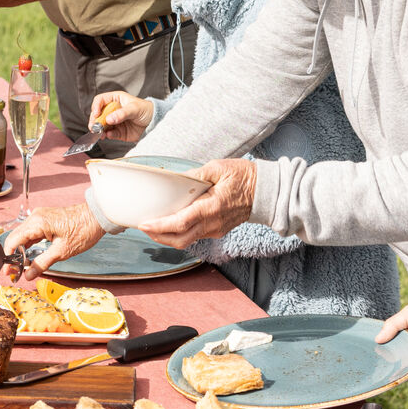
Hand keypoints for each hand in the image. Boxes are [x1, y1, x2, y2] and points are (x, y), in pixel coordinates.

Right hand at [3, 203, 105, 280]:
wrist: (98, 216)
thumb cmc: (83, 230)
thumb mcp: (62, 251)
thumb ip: (42, 263)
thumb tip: (28, 275)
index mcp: (37, 223)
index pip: (14, 240)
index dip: (8, 257)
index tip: (8, 271)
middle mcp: (35, 217)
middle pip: (16, 237)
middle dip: (13, 255)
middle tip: (13, 272)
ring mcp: (40, 217)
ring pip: (23, 235)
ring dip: (20, 250)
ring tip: (20, 266)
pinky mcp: (46, 219)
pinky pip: (32, 232)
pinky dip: (28, 244)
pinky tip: (29, 256)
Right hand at [88, 92, 154, 143]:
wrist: (156, 123)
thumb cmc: (147, 110)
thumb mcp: (135, 109)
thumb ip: (122, 113)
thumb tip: (109, 119)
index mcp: (116, 99)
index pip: (100, 100)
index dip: (96, 106)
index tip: (96, 114)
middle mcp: (113, 110)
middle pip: (98, 114)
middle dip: (95, 121)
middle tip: (94, 127)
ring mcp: (115, 122)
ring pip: (102, 126)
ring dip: (99, 130)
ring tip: (100, 133)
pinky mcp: (118, 132)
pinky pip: (109, 134)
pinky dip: (107, 135)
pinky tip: (109, 135)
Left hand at [137, 159, 255, 248]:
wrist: (266, 192)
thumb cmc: (244, 177)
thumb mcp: (219, 168)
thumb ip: (197, 175)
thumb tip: (178, 180)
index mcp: (212, 207)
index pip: (181, 223)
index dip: (160, 226)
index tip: (144, 224)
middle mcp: (212, 223)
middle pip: (180, 239)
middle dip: (158, 236)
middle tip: (142, 227)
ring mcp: (215, 229)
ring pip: (186, 241)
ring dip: (167, 237)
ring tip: (152, 226)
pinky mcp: (217, 230)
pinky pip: (194, 236)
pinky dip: (179, 234)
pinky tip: (170, 225)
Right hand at [377, 301, 407, 377]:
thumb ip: (393, 324)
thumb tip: (377, 339)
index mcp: (402, 335)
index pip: (385, 343)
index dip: (377, 344)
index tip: (364, 345)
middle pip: (390, 357)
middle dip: (383, 356)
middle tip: (371, 355)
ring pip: (400, 366)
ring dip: (395, 362)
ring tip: (389, 355)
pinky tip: (406, 359)